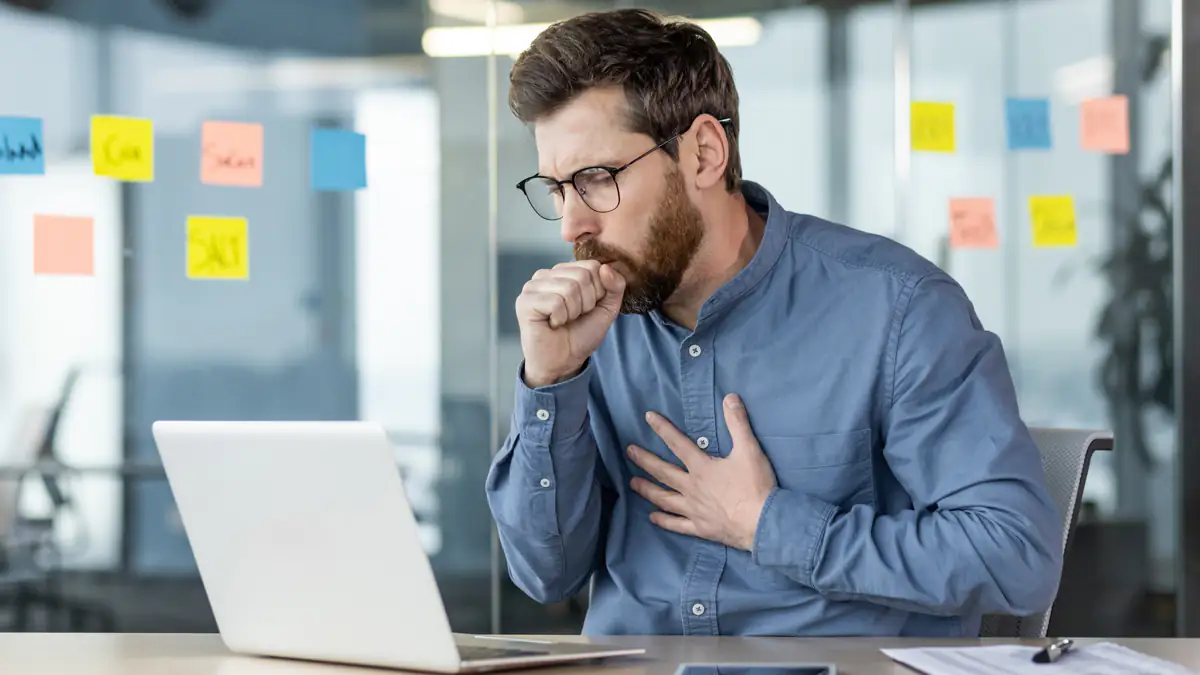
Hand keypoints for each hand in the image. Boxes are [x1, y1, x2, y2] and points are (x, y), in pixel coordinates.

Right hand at [516, 260, 625, 387]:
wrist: (564, 362)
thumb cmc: (581, 335)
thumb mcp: (607, 309)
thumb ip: (614, 286)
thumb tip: (606, 267)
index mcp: (564, 271)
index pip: (593, 266)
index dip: (598, 292)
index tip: (587, 308)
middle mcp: (546, 274)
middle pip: (582, 276)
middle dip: (587, 303)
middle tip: (574, 317)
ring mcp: (533, 286)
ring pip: (569, 288)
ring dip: (573, 312)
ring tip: (563, 320)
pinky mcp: (524, 301)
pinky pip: (555, 302)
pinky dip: (560, 318)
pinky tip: (552, 324)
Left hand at [627, 394, 776, 550]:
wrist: (763, 523)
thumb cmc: (756, 487)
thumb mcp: (750, 450)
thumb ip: (738, 423)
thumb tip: (730, 397)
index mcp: (702, 468)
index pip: (678, 444)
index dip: (662, 429)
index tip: (648, 417)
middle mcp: (692, 488)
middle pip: (663, 472)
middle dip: (645, 460)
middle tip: (629, 451)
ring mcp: (693, 510)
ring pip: (664, 498)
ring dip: (647, 489)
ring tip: (632, 483)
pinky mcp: (700, 528)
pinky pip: (676, 524)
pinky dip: (663, 520)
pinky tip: (652, 517)